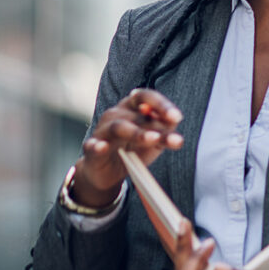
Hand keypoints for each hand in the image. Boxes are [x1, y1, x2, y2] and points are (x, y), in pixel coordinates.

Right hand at [70, 88, 184, 207]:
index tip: (176, 117)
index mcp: (130, 109)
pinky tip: (102, 147)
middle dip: (154, 119)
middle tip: (172, 123)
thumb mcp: (152, 141)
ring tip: (153, 139)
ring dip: (136, 132)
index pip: (144, 98)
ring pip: (118, 127)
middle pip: (133, 112)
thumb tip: (175, 121)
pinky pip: (93, 145)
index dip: (161, 104)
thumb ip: (164, 130)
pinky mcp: (91, 149)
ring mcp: (102, 131)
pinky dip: (97, 145)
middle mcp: (115, 115)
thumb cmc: (130, 151)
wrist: (106, 172)